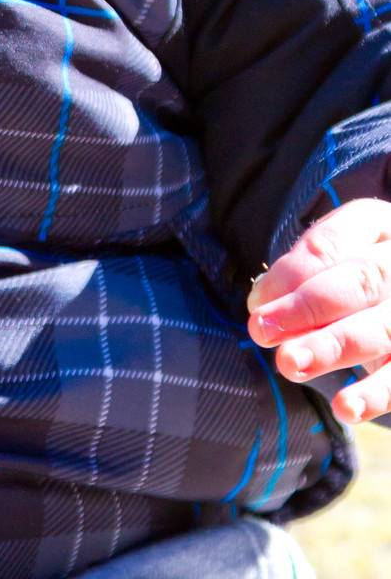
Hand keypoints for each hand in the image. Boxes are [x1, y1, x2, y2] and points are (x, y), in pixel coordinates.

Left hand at [247, 197, 390, 423]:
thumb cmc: (353, 270)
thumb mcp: (333, 255)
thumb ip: (300, 271)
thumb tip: (262, 301)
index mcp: (375, 226)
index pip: (331, 245)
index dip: (290, 274)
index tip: (256, 303)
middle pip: (358, 283)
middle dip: (306, 308)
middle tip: (262, 331)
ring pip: (380, 328)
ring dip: (332, 348)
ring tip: (290, 365)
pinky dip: (376, 394)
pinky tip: (345, 408)